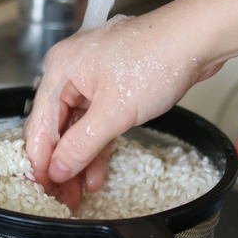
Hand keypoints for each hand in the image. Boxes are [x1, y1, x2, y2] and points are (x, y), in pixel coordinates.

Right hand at [24, 14, 222, 207]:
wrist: (197, 39)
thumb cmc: (156, 58)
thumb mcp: (114, 111)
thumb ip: (82, 144)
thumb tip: (59, 169)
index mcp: (61, 69)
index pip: (40, 124)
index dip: (40, 160)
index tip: (42, 188)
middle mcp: (72, 72)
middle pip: (57, 127)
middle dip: (61, 164)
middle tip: (61, 197)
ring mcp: (94, 79)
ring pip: (79, 128)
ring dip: (80, 160)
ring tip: (78, 193)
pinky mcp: (115, 86)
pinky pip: (98, 121)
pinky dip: (98, 146)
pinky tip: (96, 173)